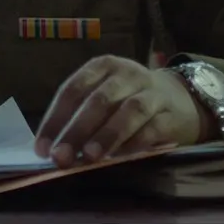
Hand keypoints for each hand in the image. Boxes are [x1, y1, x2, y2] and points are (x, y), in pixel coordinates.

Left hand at [33, 55, 206, 167]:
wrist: (180, 99)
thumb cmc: (129, 100)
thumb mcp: (105, 95)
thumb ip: (80, 115)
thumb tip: (51, 148)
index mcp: (104, 66)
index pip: (74, 89)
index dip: (55, 119)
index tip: (42, 148)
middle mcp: (128, 74)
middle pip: (99, 100)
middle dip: (77, 130)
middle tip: (61, 157)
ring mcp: (152, 92)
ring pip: (129, 111)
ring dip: (107, 134)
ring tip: (89, 157)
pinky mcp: (171, 114)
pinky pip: (152, 128)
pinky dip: (134, 143)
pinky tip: (120, 158)